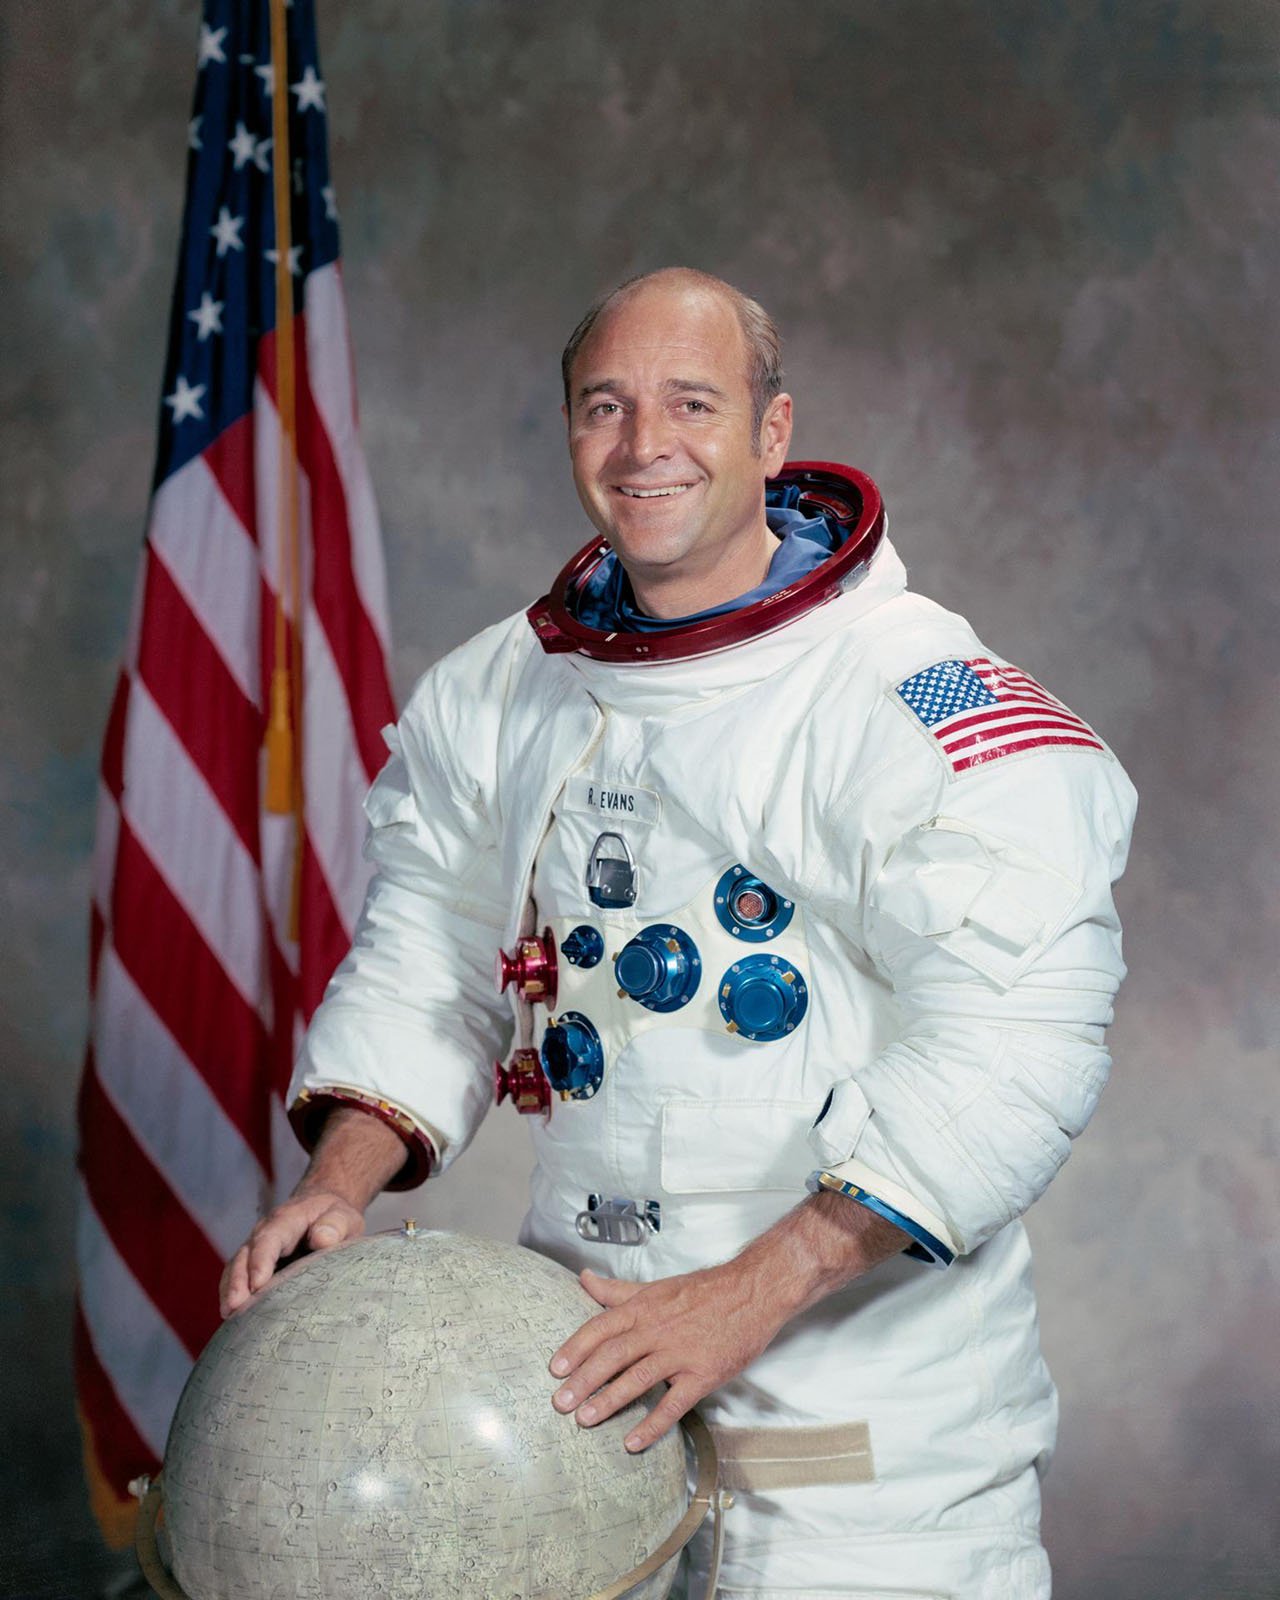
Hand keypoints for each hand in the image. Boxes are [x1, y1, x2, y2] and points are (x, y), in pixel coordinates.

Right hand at [219, 1189, 363, 1316]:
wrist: (324, 1212)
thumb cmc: (335, 1218)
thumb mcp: (343, 1216)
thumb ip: (335, 1225)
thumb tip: (322, 1239)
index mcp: (287, 1219)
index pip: (270, 1238)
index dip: (261, 1260)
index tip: (258, 1283)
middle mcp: (265, 1233)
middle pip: (245, 1255)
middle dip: (238, 1281)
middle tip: (234, 1306)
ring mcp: (256, 1250)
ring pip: (236, 1268)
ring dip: (230, 1291)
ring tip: (228, 1315)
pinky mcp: (255, 1266)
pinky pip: (238, 1279)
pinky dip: (232, 1295)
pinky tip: (232, 1317)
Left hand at [547, 1261, 787, 1452]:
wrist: (752, 1292)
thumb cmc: (703, 1291)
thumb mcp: (656, 1287)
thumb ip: (617, 1290)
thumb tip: (585, 1280)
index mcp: (644, 1307)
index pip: (601, 1327)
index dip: (576, 1349)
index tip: (555, 1369)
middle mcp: (657, 1329)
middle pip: (612, 1355)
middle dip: (583, 1380)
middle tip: (559, 1403)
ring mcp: (680, 1353)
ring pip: (637, 1378)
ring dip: (608, 1401)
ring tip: (584, 1420)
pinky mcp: (703, 1374)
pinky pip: (674, 1404)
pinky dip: (652, 1425)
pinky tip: (633, 1442)